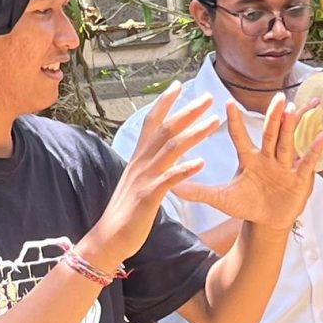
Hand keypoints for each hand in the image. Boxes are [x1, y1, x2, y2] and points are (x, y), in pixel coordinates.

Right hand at [86, 82, 218, 265]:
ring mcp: (143, 178)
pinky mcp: (147, 197)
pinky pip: (169, 180)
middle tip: (209, 97)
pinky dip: (185, 169)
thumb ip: (146, 166)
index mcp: (138, 158)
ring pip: (170, 149)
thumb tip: (154, 154)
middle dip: (188, 111)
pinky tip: (202, 163)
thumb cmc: (125, 213)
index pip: (151, 122)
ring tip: (215, 123)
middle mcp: (140, 163)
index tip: (179, 85)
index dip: (164, 102)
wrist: (108, 238)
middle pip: (166, 129)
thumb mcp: (135, 183)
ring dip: (194, 133)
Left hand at [173, 94, 322, 230]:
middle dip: (274, 116)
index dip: (235, 122)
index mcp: (249, 159)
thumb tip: (173, 186)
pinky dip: (315, 147)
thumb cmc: (246, 205)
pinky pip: (308, 160)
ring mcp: (285, 165)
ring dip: (292, 126)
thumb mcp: (222, 199)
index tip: (227, 103)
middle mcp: (268, 157)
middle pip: (271, 134)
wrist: (266, 221)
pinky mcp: (299, 177)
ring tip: (294, 109)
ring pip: (288, 142)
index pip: (240, 137)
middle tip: (277, 97)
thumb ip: (199, 192)